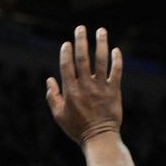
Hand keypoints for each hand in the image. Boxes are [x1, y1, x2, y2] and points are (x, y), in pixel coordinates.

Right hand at [46, 26, 122, 144]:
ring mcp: (101, 87)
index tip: (67, 43)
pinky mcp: (114, 91)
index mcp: (70, 90)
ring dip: (101, 44)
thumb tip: (49, 79)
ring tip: (101, 30)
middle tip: (81, 28)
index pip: (66, 65)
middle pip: (82, 58)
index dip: (66, 52)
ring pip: (100, 61)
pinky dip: (116, 60)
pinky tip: (116, 50)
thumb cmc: (77, 128)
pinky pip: (116, 72)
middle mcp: (85, 85)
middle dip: (81, 40)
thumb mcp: (59, 115)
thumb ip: (52, 96)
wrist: (100, 138)